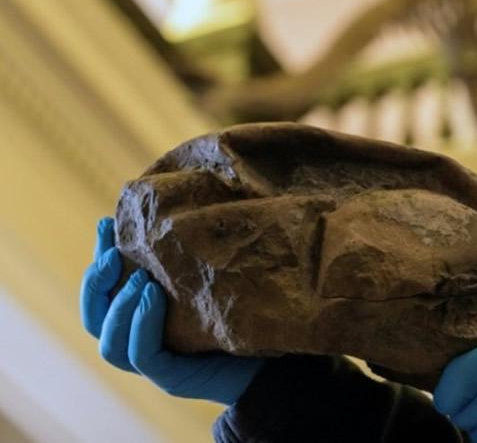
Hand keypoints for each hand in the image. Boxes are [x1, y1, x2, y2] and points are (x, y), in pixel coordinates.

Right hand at [80, 217, 263, 404]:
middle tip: (114, 253)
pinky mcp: (173, 378)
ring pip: (110, 344)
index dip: (97, 258)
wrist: (273, 354)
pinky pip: (143, 356)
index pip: (102, 291)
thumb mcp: (206, 275)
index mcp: (140, 316)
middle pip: (95, 319)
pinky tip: (154, 297)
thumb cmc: (240, 309)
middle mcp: (139, 340)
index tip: (106, 223)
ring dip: (120, 307)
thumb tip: (174, 206)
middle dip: (96, 283)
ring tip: (141, 278)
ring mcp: (154, 363)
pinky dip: (142, 325)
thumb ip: (185, 255)